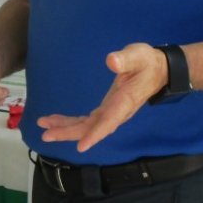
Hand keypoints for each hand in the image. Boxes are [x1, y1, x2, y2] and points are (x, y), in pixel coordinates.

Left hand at [36, 42, 168, 152]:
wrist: (158, 70)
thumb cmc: (147, 62)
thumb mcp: (139, 56)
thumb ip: (125, 59)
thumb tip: (112, 61)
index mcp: (124, 101)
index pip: (109, 121)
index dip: (95, 134)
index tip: (81, 146)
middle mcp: (116, 112)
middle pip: (91, 127)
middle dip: (69, 132)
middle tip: (46, 135)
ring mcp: (111, 112)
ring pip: (86, 126)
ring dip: (65, 128)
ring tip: (44, 126)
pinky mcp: (107, 109)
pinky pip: (87, 120)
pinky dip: (70, 121)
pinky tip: (56, 121)